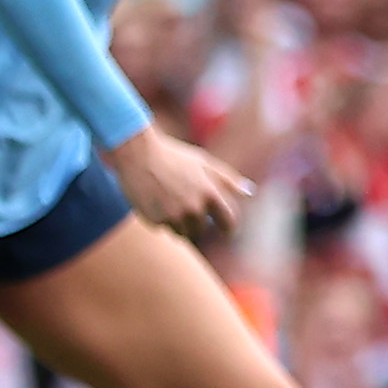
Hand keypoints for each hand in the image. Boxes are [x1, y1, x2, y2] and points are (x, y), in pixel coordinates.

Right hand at [106, 126, 255, 245]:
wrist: (138, 154)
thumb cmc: (173, 156)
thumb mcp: (203, 163)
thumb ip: (227, 180)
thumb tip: (250, 192)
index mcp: (210, 193)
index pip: (228, 222)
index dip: (228, 228)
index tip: (225, 231)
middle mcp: (194, 208)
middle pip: (201, 230)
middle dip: (195, 221)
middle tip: (182, 203)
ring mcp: (174, 216)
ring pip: (182, 233)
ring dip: (178, 223)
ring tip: (168, 201)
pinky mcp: (155, 221)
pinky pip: (163, 228)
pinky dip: (161, 219)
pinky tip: (154, 201)